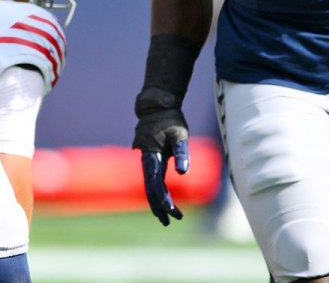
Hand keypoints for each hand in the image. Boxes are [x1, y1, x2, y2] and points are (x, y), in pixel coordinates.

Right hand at [133, 87, 189, 225]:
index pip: (156, 184)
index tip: (173, 212)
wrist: (156, 106)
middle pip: (149, 189)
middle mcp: (145, 159)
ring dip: (156, 200)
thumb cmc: (170, 120)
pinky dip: (155, 190)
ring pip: (148, 185)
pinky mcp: (148, 157)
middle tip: (169, 222)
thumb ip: (181, 153)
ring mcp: (145, 158)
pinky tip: (161, 198)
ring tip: (165, 216)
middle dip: (159, 206)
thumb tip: (183, 173)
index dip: (164, 200)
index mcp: (151, 156)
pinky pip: (150, 178)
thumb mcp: (180, 135)